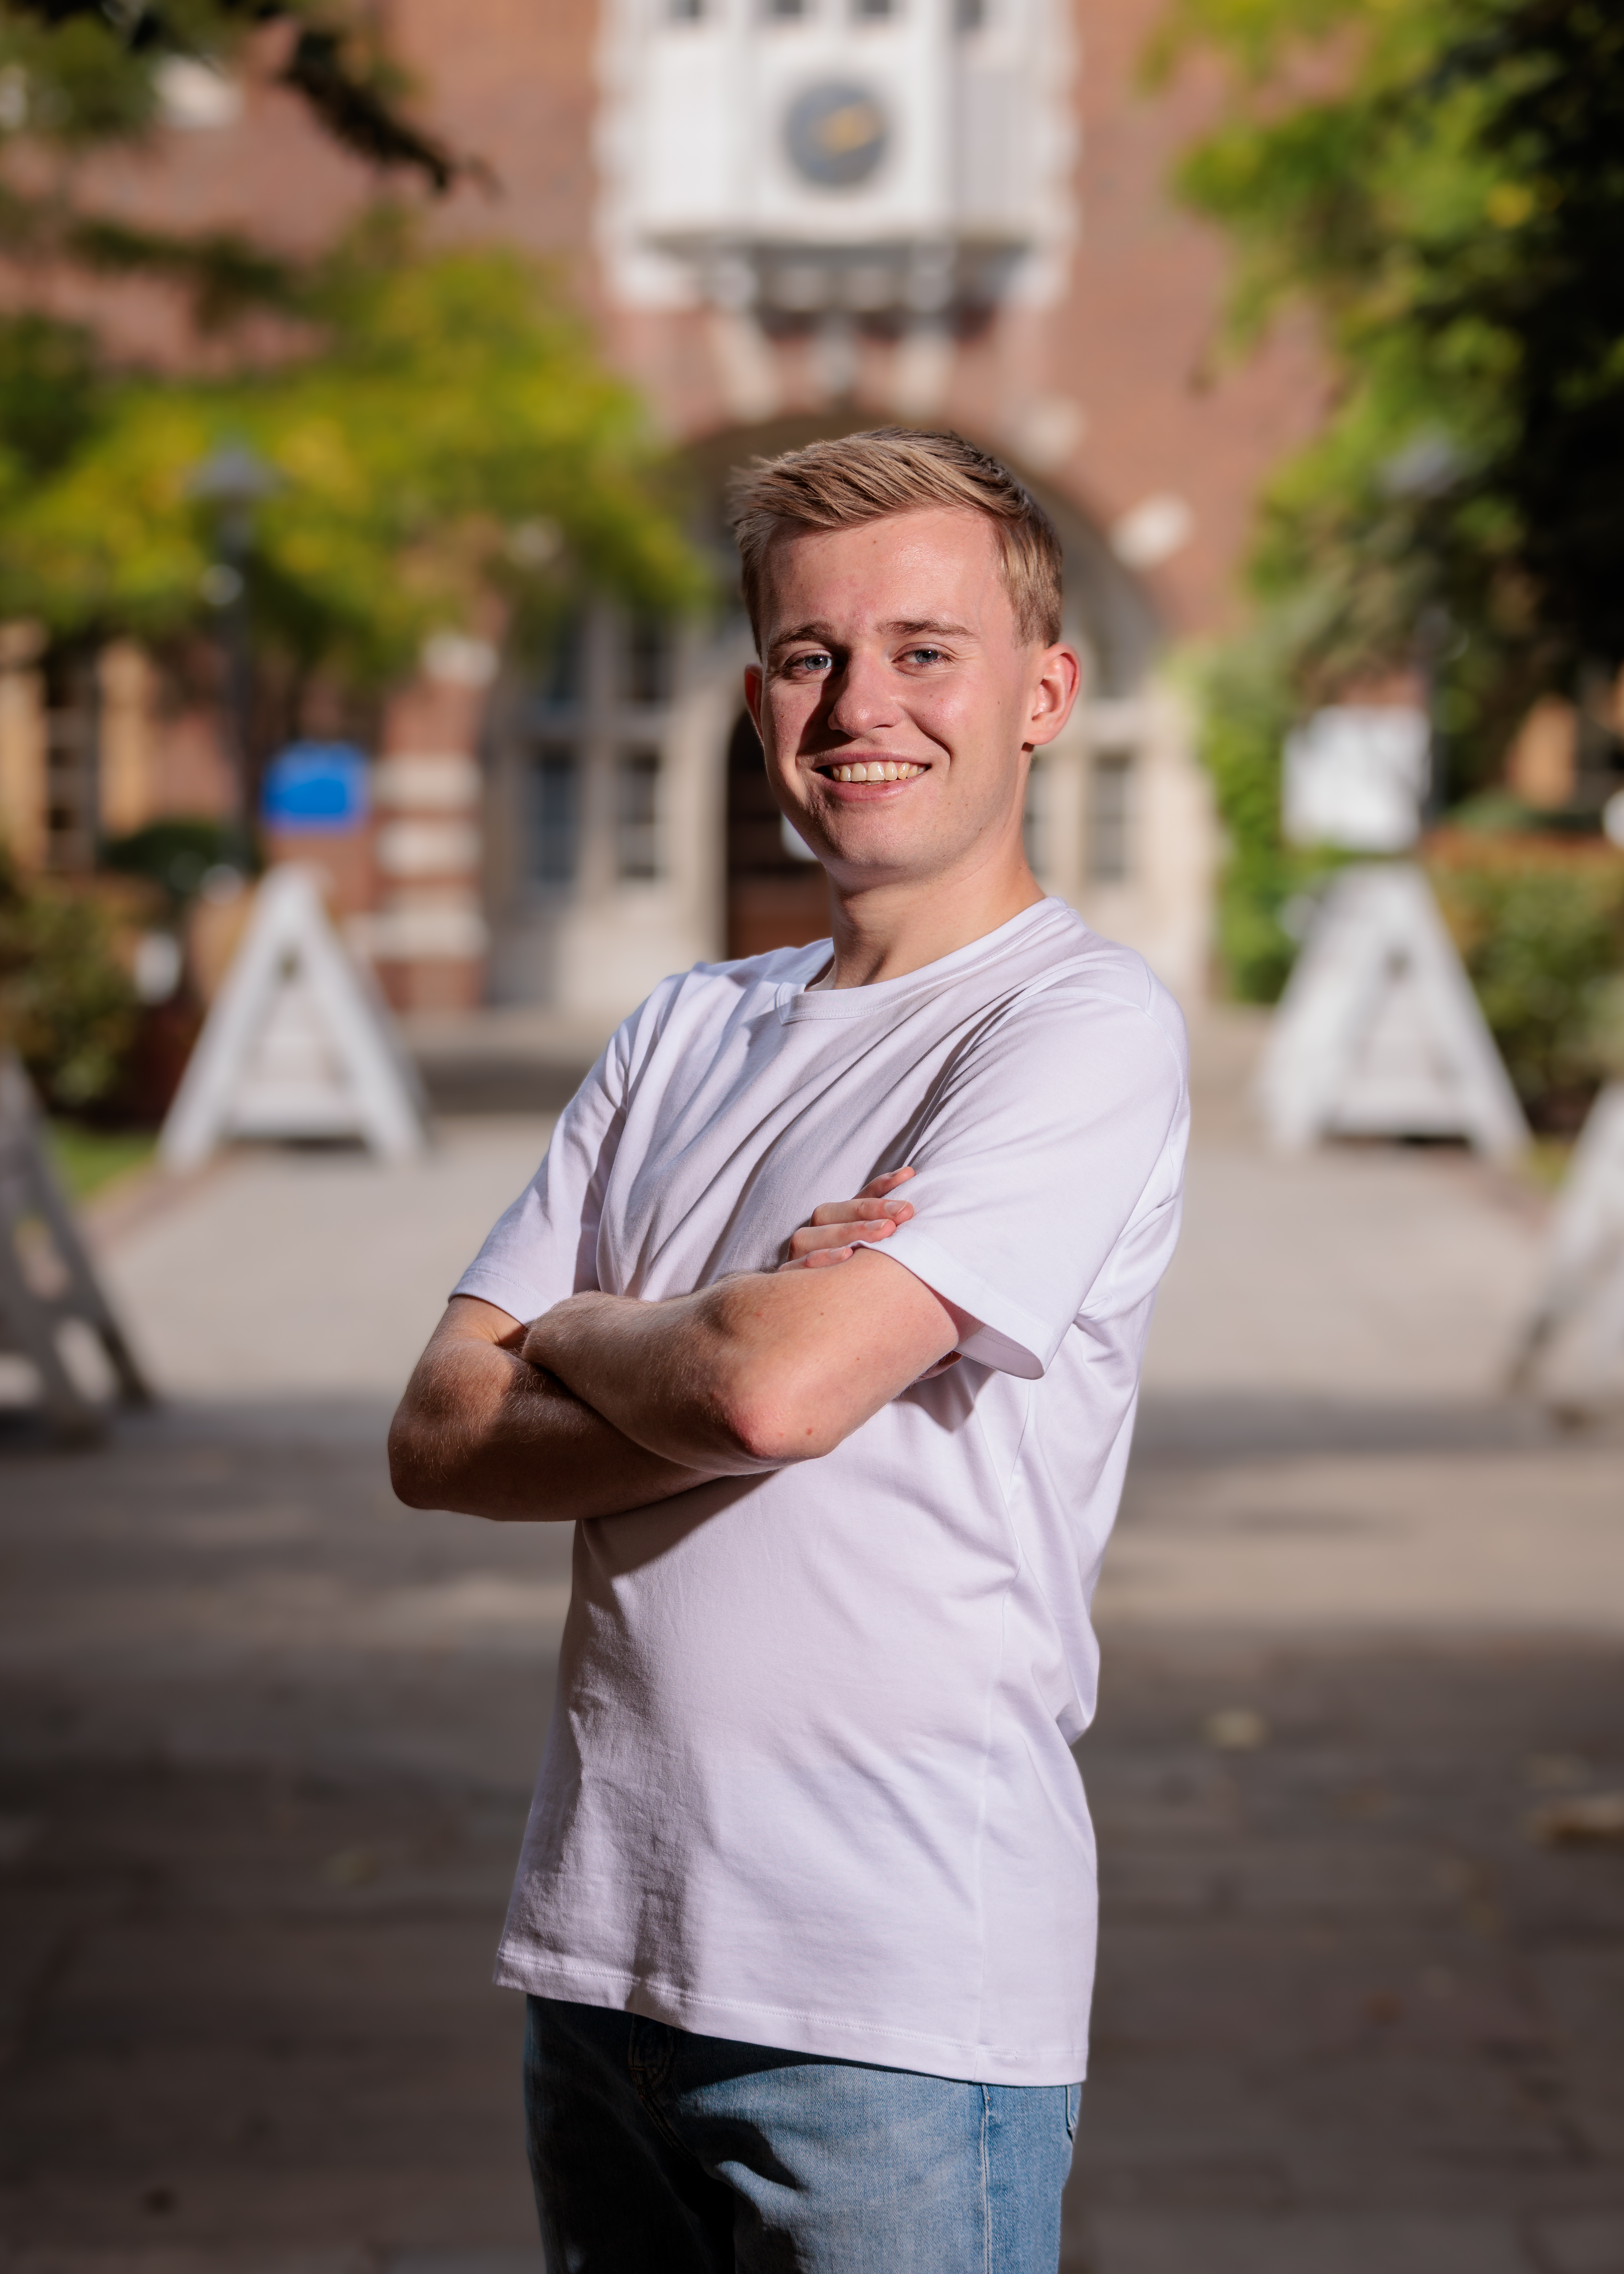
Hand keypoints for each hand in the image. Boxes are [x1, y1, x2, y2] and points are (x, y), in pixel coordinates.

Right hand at [780, 1167, 915, 1271]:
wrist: (817, 1324)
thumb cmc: (855, 1281)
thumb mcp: (875, 1251)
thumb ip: (886, 1219)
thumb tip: (910, 1176)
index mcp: (830, 1225)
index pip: (854, 1200)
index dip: (881, 1187)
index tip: (908, 1175)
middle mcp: (809, 1236)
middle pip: (829, 1213)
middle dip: (868, 1209)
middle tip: (904, 1211)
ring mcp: (795, 1257)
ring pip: (812, 1237)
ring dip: (849, 1231)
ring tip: (886, 1230)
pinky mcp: (787, 1280)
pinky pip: (797, 1268)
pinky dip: (821, 1259)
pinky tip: (847, 1255)